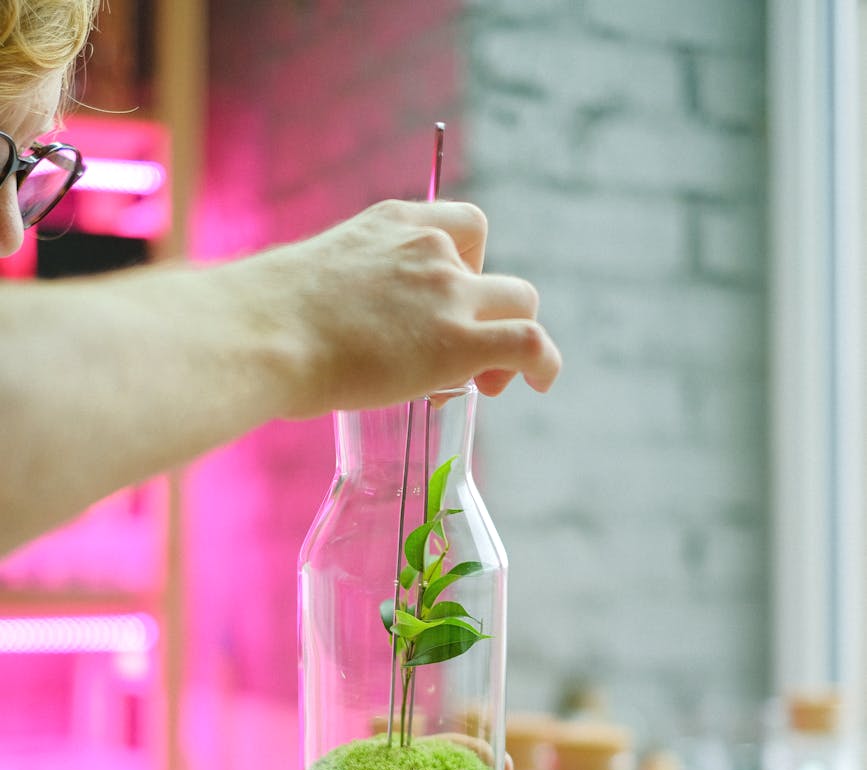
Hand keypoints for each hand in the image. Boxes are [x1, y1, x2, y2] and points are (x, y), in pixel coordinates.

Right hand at [225, 199, 560, 417]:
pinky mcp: (459, 343)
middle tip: (461, 359)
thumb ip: (337, 300)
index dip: (465, 267)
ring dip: (512, 341)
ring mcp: (449, 293)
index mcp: (392, 222)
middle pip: (491, 270)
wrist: (261, 332)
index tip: (443, 307)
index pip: (458, 226)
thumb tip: (315, 346)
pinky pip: (530, 344)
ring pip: (520, 304)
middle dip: (484, 312)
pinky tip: (542, 381)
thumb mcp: (307, 284)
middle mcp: (430, 248)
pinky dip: (545, 362)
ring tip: (488, 383)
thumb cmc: (260, 320)